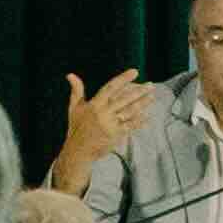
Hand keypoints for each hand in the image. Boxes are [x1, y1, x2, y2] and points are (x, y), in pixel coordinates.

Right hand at [51, 67, 156, 191]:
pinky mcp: (116, 135)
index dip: (123, 78)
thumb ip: (76, 90)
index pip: (111, 87)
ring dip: (143, 104)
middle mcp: (103, 113)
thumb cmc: (76, 127)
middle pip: (125, 99)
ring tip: (152, 97)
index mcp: (94, 105)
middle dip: (139, 92)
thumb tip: (70, 74)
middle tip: (151, 85)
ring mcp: (111, 125)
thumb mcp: (74, 108)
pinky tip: (148, 116)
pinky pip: (130, 126)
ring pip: (130, 112)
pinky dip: (140, 121)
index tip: (135, 72)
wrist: (78, 150)